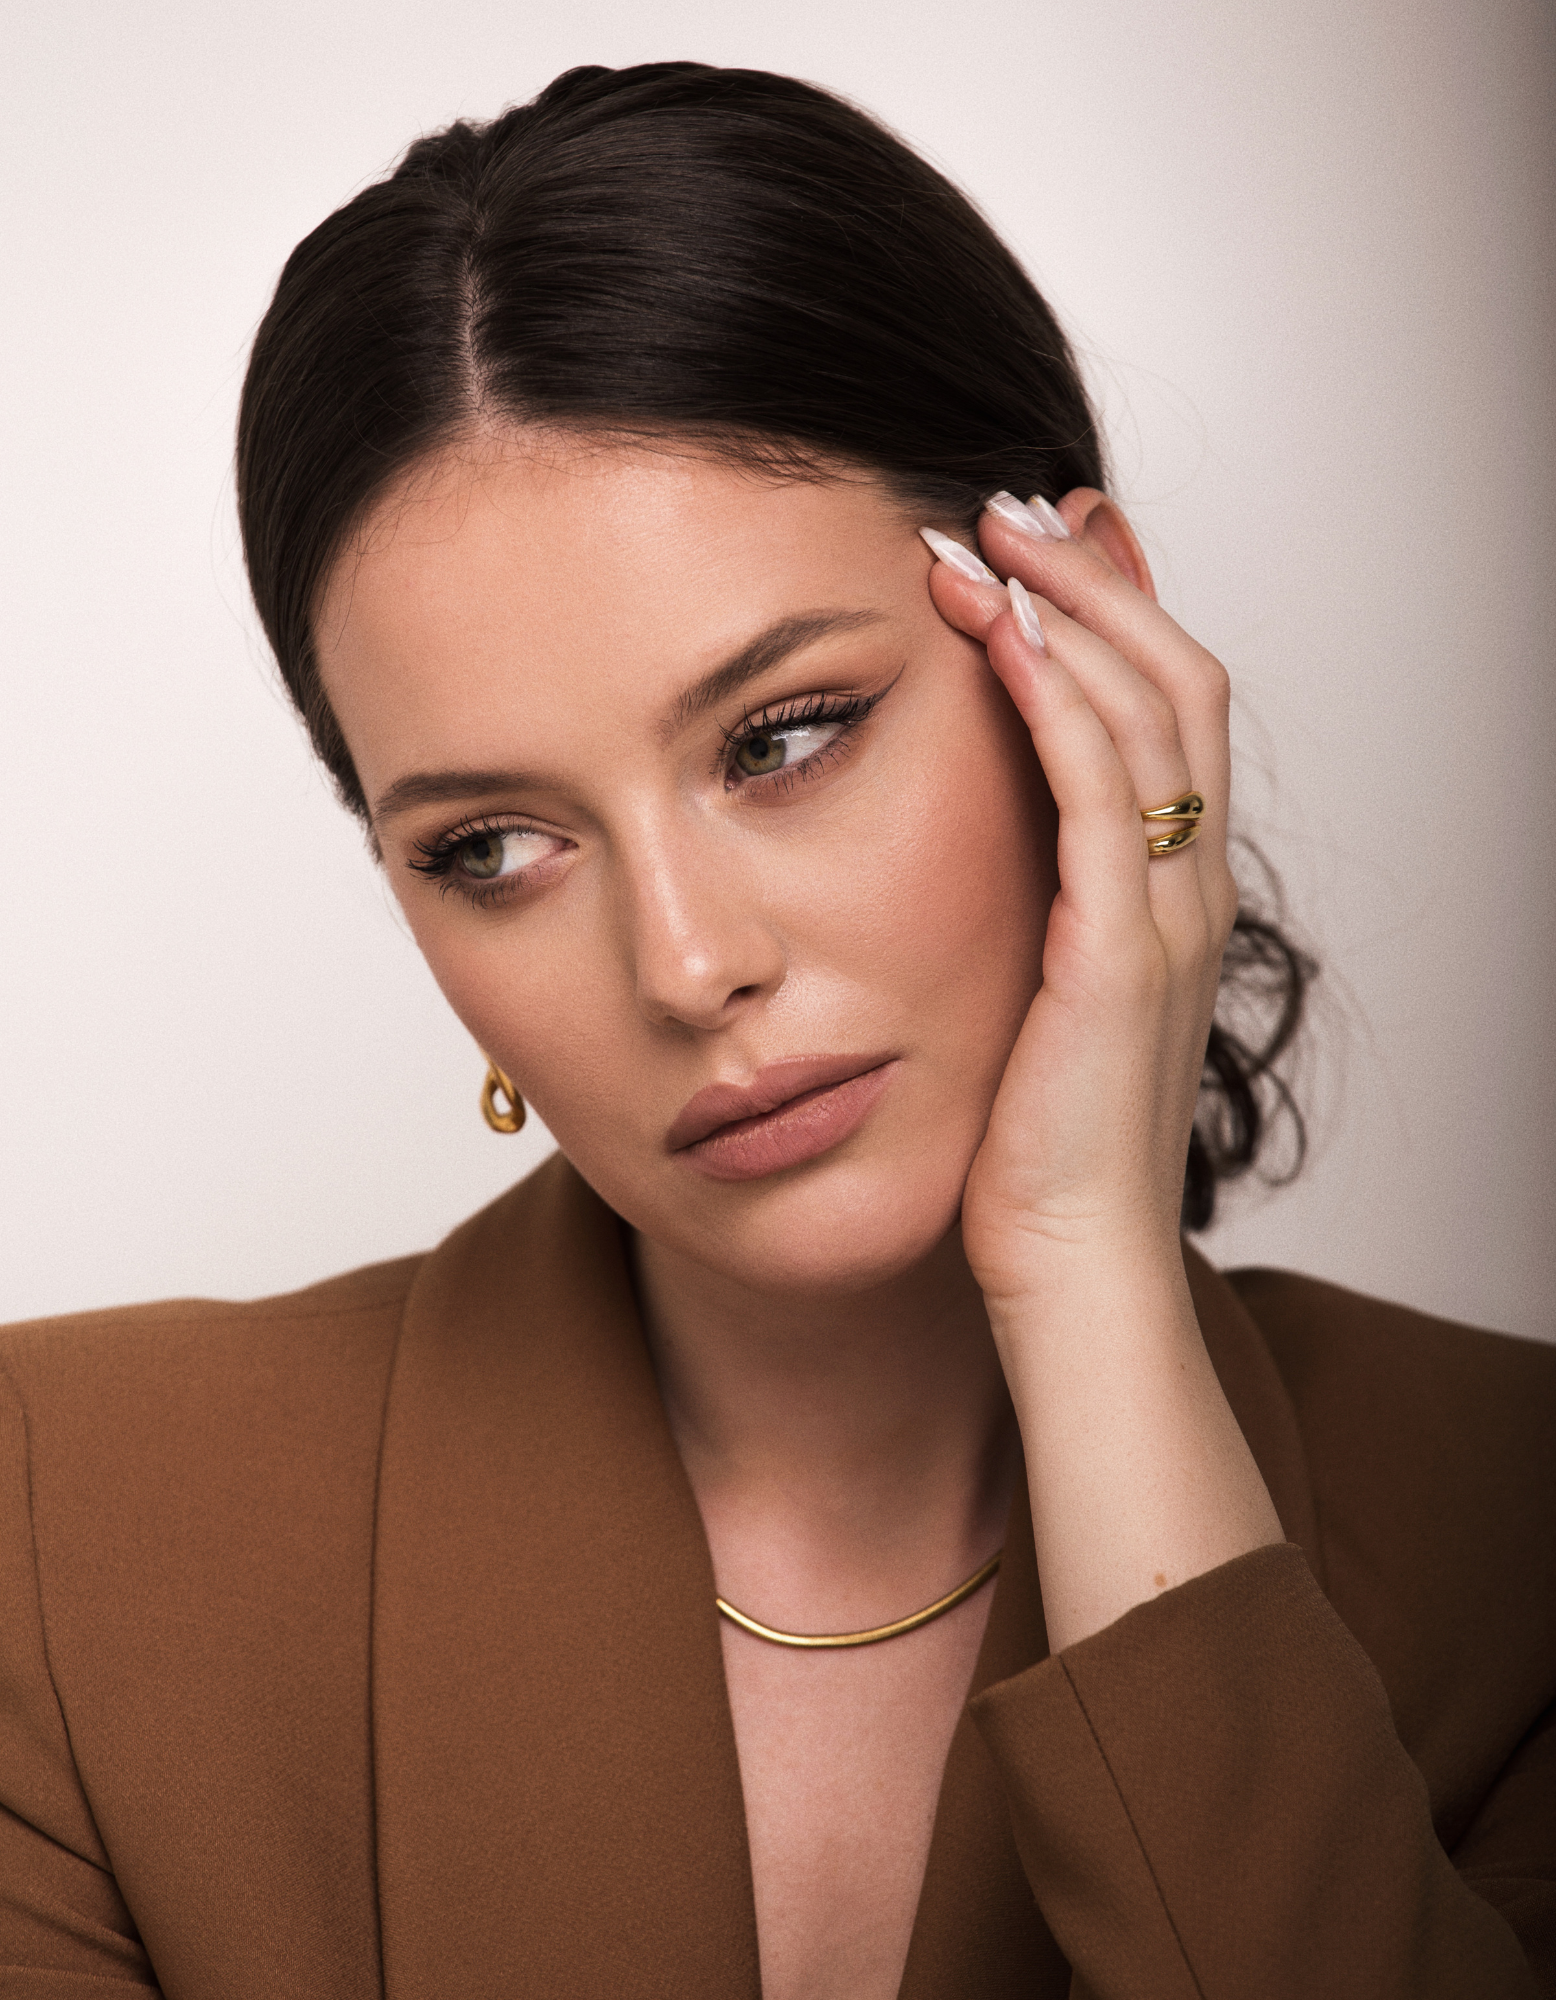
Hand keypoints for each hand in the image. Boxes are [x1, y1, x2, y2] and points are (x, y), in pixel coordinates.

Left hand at [927, 489, 1236, 1301]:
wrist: (1071, 1263)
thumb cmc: (1042, 1147)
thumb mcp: (1040, 1000)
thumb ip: (1038, 913)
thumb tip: (988, 850)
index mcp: (1170, 896)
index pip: (1169, 712)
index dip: (1120, 611)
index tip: (1049, 539)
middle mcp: (1186, 891)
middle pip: (1174, 682)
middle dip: (1094, 578)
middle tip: (1008, 502)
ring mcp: (1162, 920)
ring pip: (1148, 715)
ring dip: (1067, 611)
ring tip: (984, 535)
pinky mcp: (1113, 958)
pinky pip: (1099, 799)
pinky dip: (1057, 703)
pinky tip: (1001, 637)